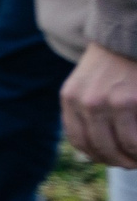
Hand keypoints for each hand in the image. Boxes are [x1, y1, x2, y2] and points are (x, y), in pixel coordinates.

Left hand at [64, 44, 136, 167]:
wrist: (128, 37)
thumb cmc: (113, 61)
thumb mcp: (88, 81)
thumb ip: (86, 108)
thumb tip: (94, 150)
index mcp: (70, 97)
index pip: (78, 140)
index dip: (95, 155)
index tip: (111, 159)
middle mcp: (83, 102)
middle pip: (97, 148)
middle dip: (116, 161)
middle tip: (130, 163)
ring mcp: (105, 103)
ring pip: (118, 148)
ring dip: (130, 160)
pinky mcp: (128, 103)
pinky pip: (134, 141)